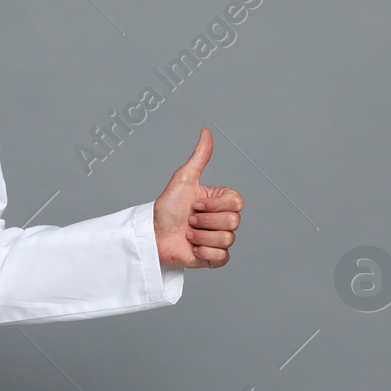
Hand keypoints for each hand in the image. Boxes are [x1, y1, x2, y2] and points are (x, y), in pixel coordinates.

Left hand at [153, 127, 242, 269]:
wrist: (154, 236)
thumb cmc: (167, 208)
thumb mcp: (184, 179)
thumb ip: (200, 157)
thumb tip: (206, 131)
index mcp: (221, 201)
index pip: (236, 203)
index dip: (214, 205)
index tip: (196, 204)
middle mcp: (223, 220)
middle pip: (234, 222)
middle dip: (205, 222)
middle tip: (189, 220)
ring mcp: (220, 240)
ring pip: (227, 239)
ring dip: (200, 237)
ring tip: (188, 234)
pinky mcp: (215, 259)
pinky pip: (222, 257)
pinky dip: (204, 253)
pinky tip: (193, 248)